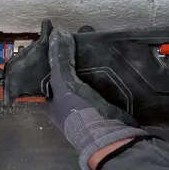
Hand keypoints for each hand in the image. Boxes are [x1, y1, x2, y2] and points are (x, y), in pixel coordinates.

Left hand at [47, 27, 147, 169]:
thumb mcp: (65, 83)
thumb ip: (60, 59)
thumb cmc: (80, 111)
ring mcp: (89, 110)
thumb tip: (58, 32)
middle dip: (79, 63)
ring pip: (90, 84)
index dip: (57, 60)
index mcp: (54, 105)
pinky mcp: (108, 111)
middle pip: (72, 79)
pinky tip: (116, 66)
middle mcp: (69, 108)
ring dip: (96, 70)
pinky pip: (106, 90)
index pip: (52, 77)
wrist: (110, 137)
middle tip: (88, 44)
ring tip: (103, 50)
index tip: (67, 42)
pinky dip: (110, 79)